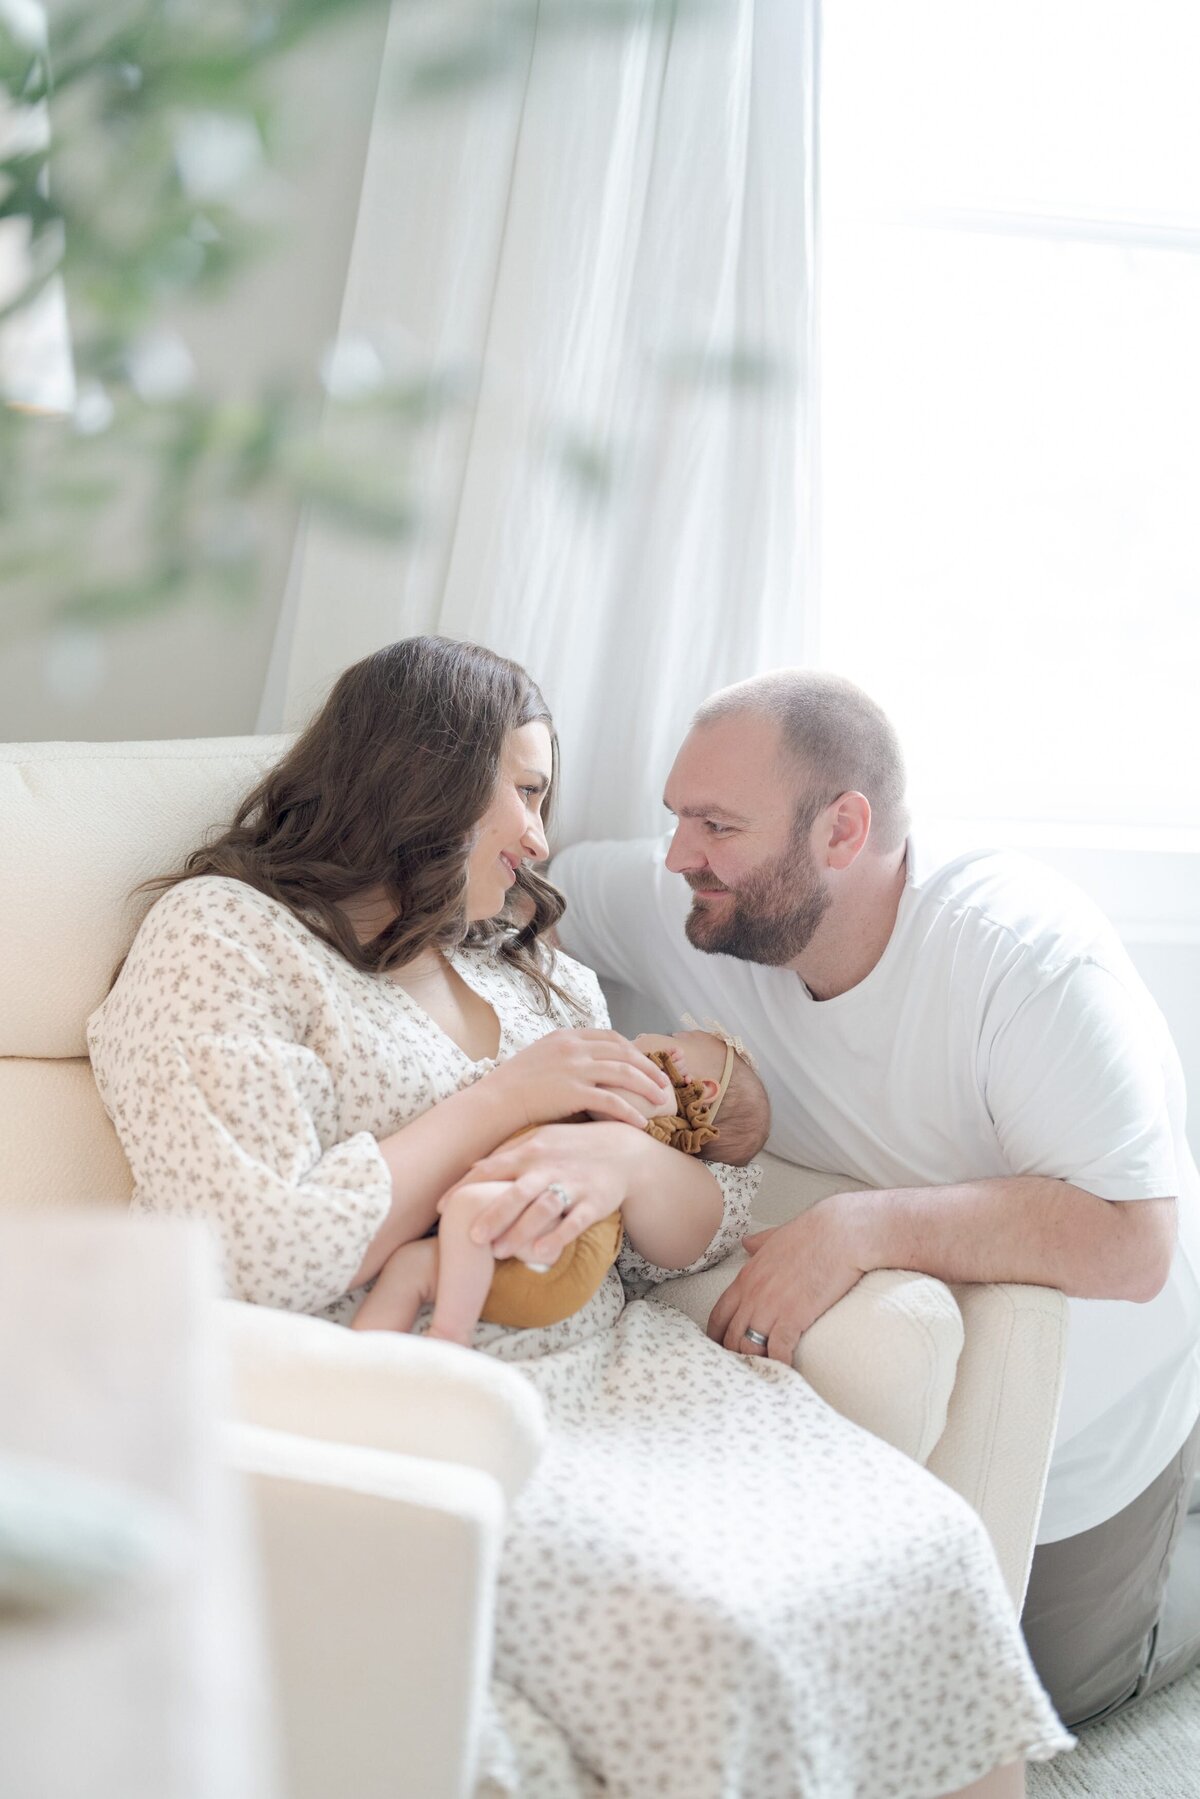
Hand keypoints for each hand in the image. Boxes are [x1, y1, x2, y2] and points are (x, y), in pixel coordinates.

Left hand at [437, 1122, 632, 1264]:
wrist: (623, 1150)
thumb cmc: (571, 1147)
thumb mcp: (540, 1140)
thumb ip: (507, 1154)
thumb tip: (470, 1167)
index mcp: (530, 1150)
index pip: (491, 1169)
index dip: (465, 1188)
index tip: (441, 1208)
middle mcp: (549, 1166)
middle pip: (517, 1191)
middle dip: (494, 1214)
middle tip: (471, 1237)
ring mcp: (573, 1183)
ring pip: (544, 1208)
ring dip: (521, 1231)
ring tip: (500, 1253)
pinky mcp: (595, 1201)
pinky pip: (576, 1221)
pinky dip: (558, 1236)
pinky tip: (541, 1254)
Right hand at [487, 1029, 675, 1130]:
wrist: (494, 1102)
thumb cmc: (513, 1086)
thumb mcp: (540, 1057)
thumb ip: (564, 1056)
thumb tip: (586, 1064)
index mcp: (567, 1036)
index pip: (611, 1037)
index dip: (633, 1051)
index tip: (645, 1064)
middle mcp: (574, 1047)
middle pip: (624, 1053)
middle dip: (648, 1067)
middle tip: (664, 1082)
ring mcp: (574, 1068)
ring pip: (624, 1073)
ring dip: (647, 1086)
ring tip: (661, 1100)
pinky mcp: (573, 1092)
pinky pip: (612, 1101)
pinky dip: (630, 1112)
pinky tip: (641, 1123)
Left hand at [706, 1196, 869, 1364]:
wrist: (841, 1234)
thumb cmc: (813, 1232)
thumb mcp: (776, 1236)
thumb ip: (758, 1243)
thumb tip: (746, 1242)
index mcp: (747, 1277)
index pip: (719, 1314)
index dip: (718, 1335)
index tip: (722, 1347)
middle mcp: (753, 1295)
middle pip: (731, 1336)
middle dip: (735, 1354)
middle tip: (745, 1366)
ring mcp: (771, 1307)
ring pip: (749, 1347)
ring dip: (756, 1361)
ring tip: (765, 1371)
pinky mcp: (793, 1317)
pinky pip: (777, 1351)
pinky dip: (779, 1364)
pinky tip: (785, 1371)